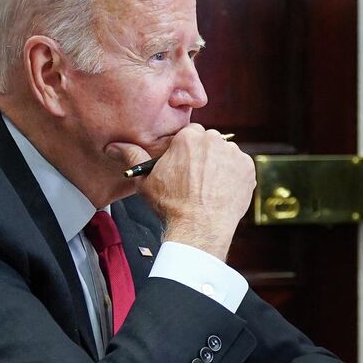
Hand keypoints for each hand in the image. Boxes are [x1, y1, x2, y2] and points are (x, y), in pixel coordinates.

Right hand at [106, 123, 254, 260]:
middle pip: (208, 142)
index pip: (188, 135)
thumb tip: (115, 146)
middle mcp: (213, 140)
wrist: (200, 227)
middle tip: (195, 179)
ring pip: (224, 154)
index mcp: (188, 137)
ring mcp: (233, 154)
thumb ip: (132, 157)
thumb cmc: (172, 205)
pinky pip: (240, 168)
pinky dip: (233, 177)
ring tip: (208, 188)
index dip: (185, 152)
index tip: (183, 166)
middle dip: (202, 157)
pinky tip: (221, 192)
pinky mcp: (248, 169)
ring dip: (219, 166)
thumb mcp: (146, 180)